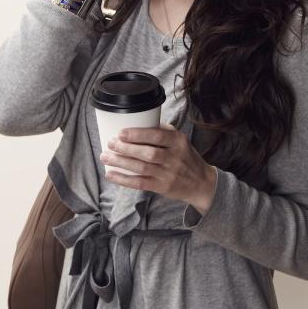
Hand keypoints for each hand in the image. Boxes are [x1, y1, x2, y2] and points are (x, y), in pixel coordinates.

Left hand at [100, 122, 218, 213]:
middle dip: (126, 148)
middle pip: (147, 153)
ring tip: (106, 157)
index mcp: (178, 141)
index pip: (157, 136)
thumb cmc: (186, 158)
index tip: (121, 132)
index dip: (138, 134)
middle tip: (111, 143)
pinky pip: (140, 183)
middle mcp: (174, 157)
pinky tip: (111, 174)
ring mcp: (168, 174)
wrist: (201, 183)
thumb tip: (138, 121)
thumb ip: (163, 131)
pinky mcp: (162, 187)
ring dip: (121, 162)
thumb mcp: (181, 140)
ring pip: (141, 168)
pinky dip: (124, 179)